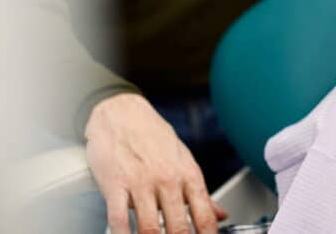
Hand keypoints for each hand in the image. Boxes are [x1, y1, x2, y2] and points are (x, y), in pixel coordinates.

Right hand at [85, 93, 226, 233]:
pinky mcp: (115, 184)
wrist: (122, 112)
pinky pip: (119, 219)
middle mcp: (167, 180)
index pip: (204, 215)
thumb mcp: (183, 160)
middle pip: (178, 227)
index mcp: (188, 175)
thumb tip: (220, 214)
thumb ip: (200, 192)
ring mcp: (141, 183)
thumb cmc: (153, 136)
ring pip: (150, 228)